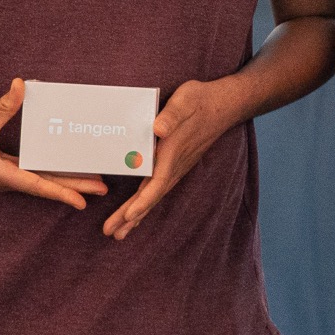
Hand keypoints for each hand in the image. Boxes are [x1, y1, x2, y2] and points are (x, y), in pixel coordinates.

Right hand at [0, 77, 107, 209]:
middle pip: (44, 184)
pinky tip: (58, 166)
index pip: (37, 184)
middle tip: (103, 188)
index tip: (83, 201)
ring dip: (62, 180)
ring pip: (37, 179)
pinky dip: (46, 172)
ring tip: (88, 180)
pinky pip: (27, 172)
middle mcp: (3, 179)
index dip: (62, 192)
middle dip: (74, 186)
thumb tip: (22, 85)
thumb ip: (4, 105)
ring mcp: (0, 175)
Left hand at [104, 78, 242, 240]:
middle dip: (131, 216)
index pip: (158, 182)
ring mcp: (175, 167)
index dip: (143, 201)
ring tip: (119, 233)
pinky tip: (135, 213)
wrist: (223, 105)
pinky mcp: (174, 165)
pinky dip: (144, 203)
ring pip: (154, 196)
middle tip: (111, 233)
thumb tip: (158, 128)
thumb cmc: (200, 101)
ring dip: (136, 214)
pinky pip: (157, 189)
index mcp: (173, 152)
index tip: (129, 216)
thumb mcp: (185, 100)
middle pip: (152, 196)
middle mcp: (174, 165)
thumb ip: (172, 115)